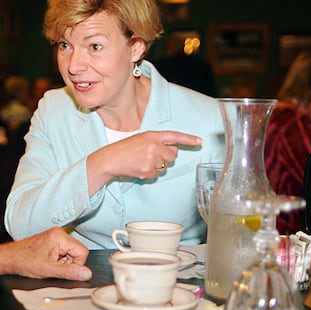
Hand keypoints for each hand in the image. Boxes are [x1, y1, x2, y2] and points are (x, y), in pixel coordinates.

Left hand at [0, 227, 91, 281]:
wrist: (9, 258)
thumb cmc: (24, 261)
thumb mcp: (48, 270)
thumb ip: (69, 272)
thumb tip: (87, 273)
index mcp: (60, 237)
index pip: (83, 252)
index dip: (76, 265)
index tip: (62, 269)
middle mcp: (59, 233)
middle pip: (77, 252)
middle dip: (68, 263)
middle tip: (52, 266)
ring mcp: (55, 236)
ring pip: (70, 254)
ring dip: (62, 263)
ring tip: (47, 264)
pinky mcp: (51, 241)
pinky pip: (63, 252)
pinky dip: (57, 260)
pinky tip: (46, 262)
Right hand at [87, 130, 202, 191]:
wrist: (110, 159)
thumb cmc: (125, 149)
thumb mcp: (142, 139)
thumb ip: (158, 143)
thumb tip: (173, 151)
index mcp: (152, 135)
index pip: (174, 136)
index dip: (188, 139)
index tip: (199, 141)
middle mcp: (154, 146)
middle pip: (173, 155)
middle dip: (166, 157)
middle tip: (152, 156)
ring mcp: (151, 159)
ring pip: (166, 166)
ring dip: (158, 166)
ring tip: (143, 162)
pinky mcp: (148, 170)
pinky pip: (157, 174)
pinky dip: (151, 173)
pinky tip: (140, 168)